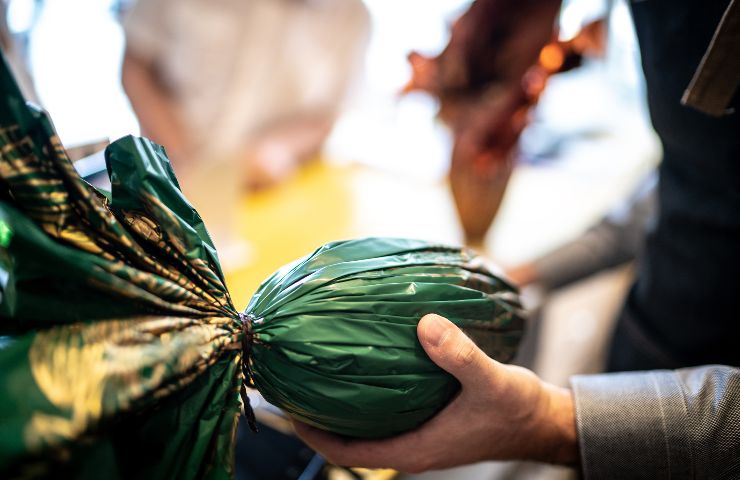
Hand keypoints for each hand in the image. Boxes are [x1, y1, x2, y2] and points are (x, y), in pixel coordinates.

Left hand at [293, 314, 578, 472]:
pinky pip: (388, 413)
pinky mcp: (430, 421)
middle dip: (319, 417)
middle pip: (349, 441)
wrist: (542, 421)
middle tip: (295, 384)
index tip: (288, 407)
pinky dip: (370, 395)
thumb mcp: (491, 380)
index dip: (313, 434)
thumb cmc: (517, 410)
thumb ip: (460, 355)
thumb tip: (426, 324)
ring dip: (342, 406)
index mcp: (416, 449)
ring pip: (368, 426)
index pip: (348, 454)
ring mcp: (420, 434)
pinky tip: (369, 364)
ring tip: (321, 373)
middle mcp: (412, 446)